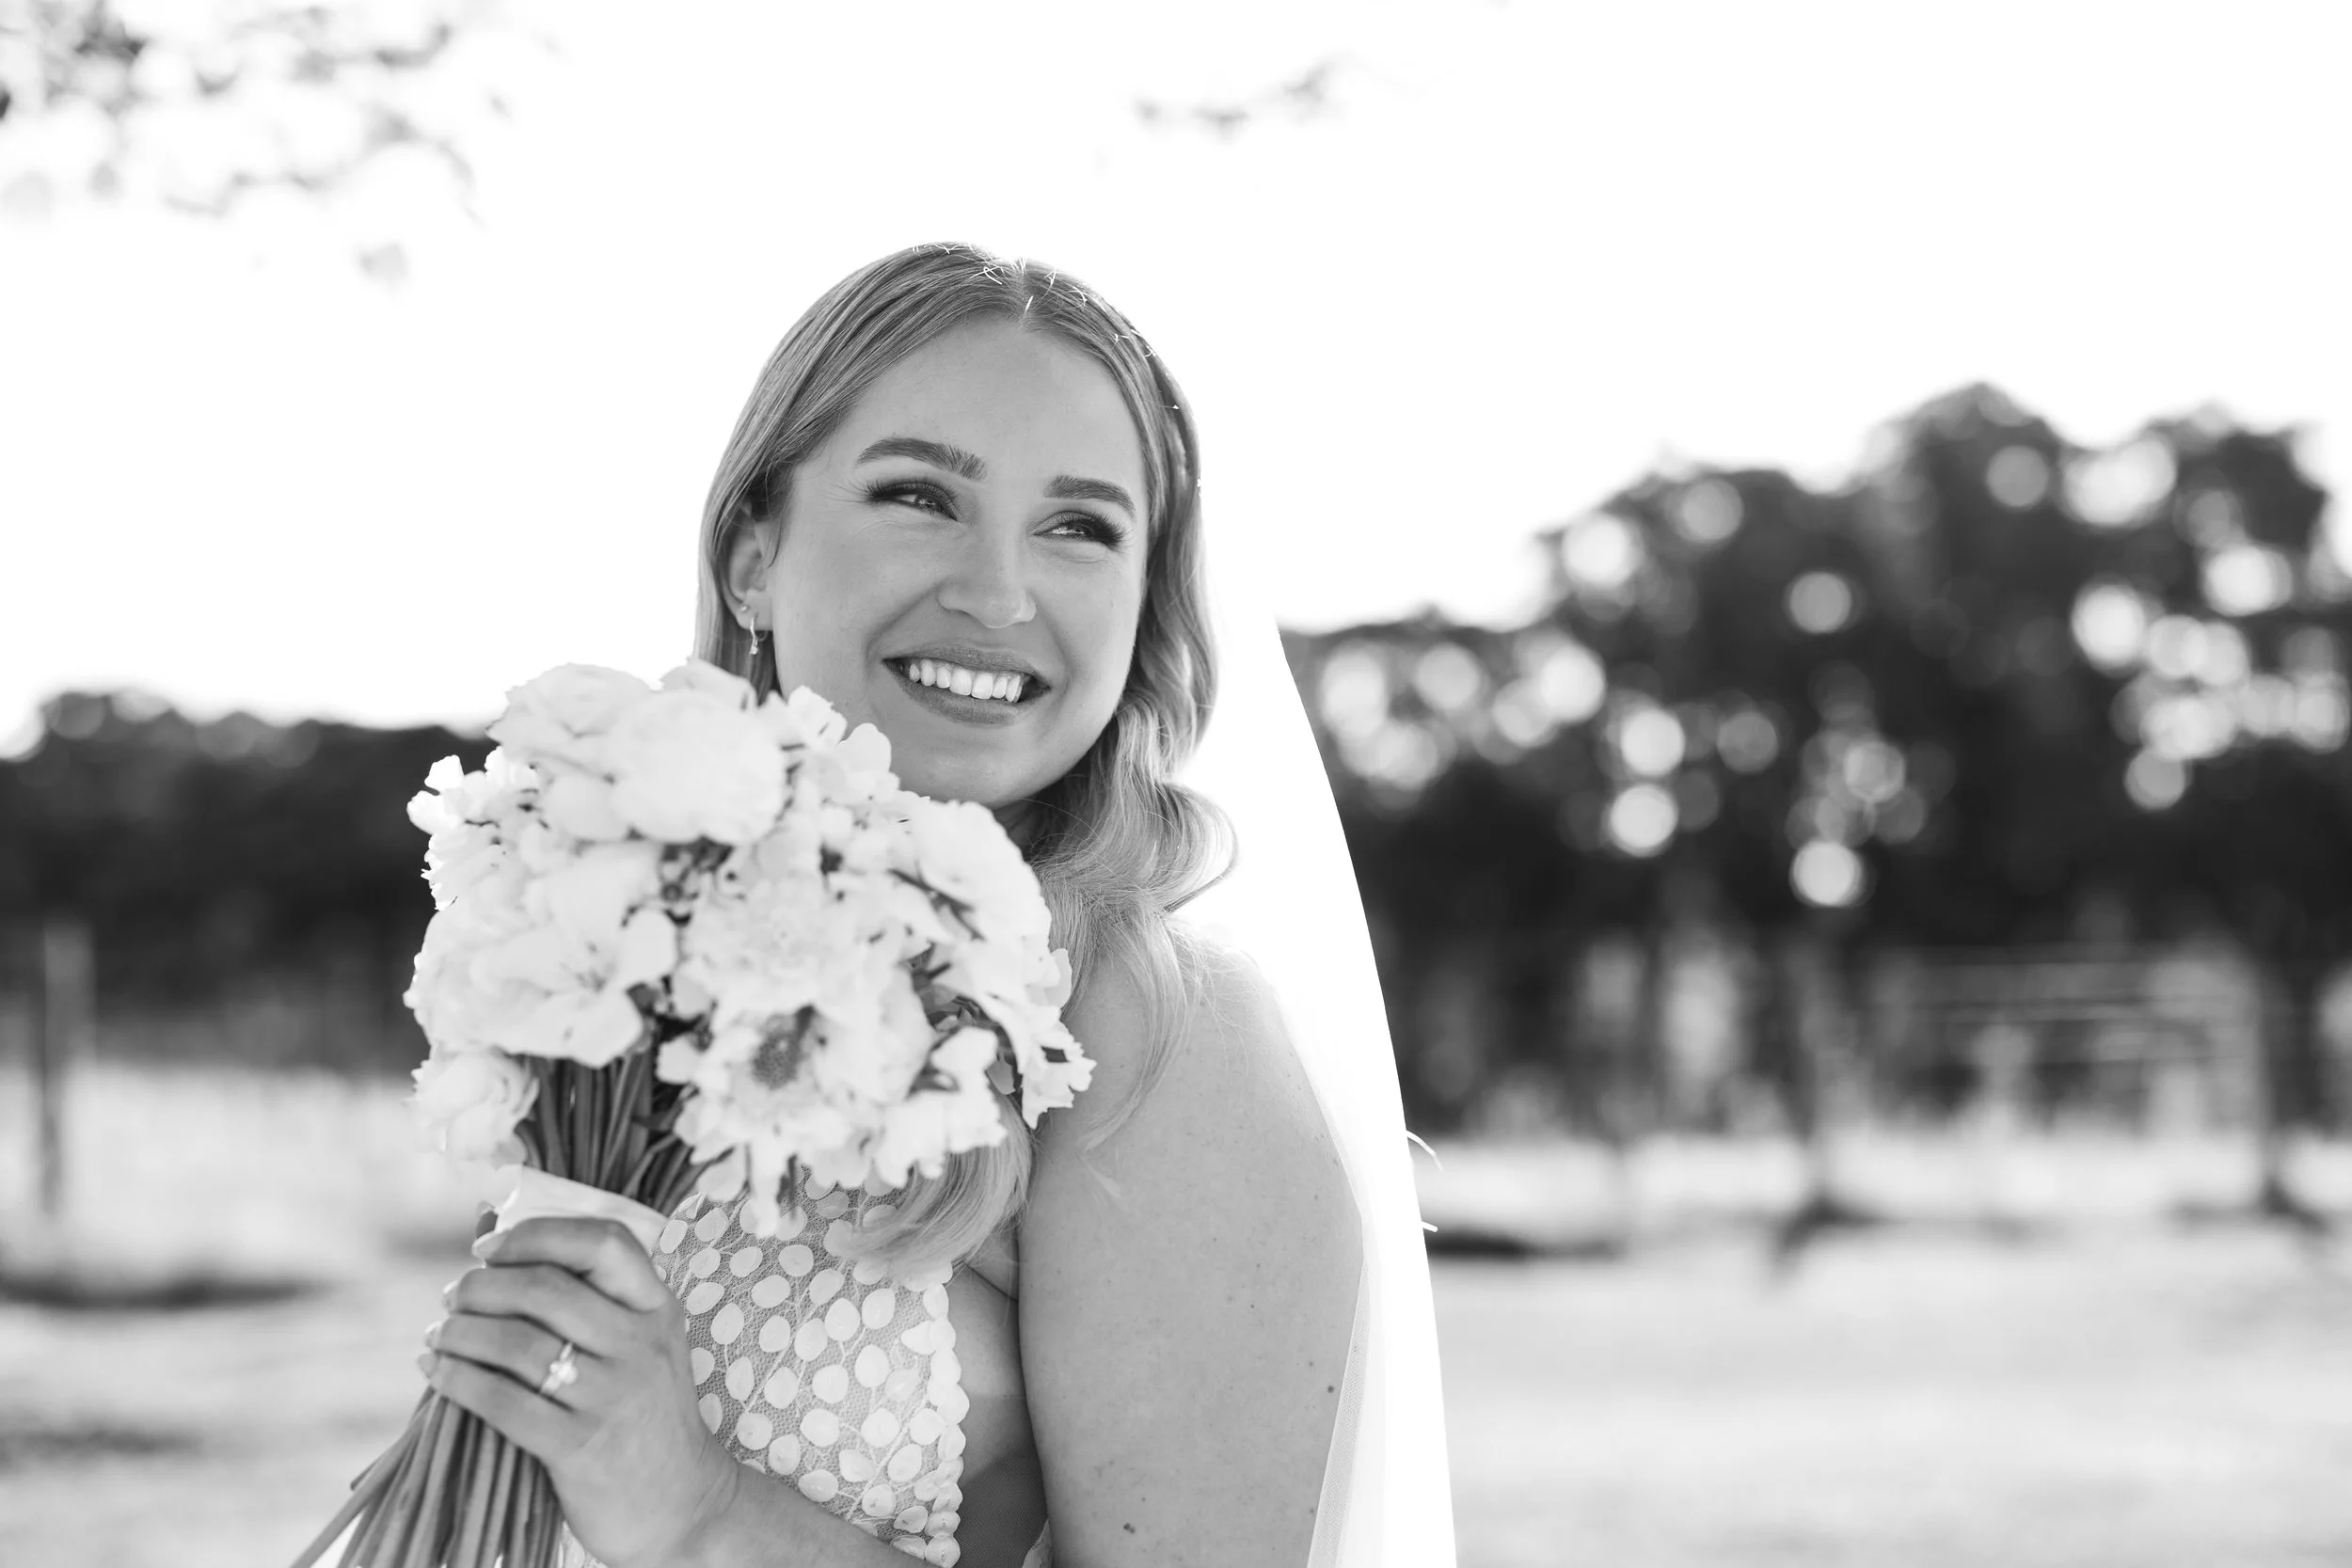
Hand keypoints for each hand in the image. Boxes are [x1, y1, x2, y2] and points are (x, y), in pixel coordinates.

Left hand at [423, 1216, 741, 1567]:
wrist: (684, 1506)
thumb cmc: (644, 1418)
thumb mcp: (641, 1349)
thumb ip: (590, 1301)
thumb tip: (491, 1237)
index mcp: (657, 1309)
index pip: (605, 1242)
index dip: (537, 1234)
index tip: (488, 1249)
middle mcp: (640, 1345)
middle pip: (545, 1288)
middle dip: (481, 1286)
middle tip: (453, 1298)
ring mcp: (613, 1397)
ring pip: (516, 1342)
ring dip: (459, 1332)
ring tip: (438, 1336)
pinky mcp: (580, 1447)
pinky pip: (502, 1400)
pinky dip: (457, 1380)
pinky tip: (437, 1374)